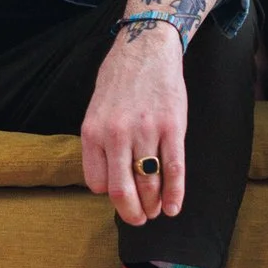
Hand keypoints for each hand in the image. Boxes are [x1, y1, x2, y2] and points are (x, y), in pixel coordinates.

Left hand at [81, 22, 187, 226]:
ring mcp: (145, 131)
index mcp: (93, 131)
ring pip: (149, 183)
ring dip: (153, 205)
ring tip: (156, 212)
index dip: (109, 193)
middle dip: (131, 214)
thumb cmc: (120, 79)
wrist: (147, 47)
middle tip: (138, 220)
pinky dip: (174, 194)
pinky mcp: (172, 127)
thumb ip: (99, 142)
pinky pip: (173, 169)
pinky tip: (174, 208)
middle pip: (122, 191)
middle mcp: (116, 134)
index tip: (119, 193)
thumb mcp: (96, 109)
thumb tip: (107, 179)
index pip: (97, 183)